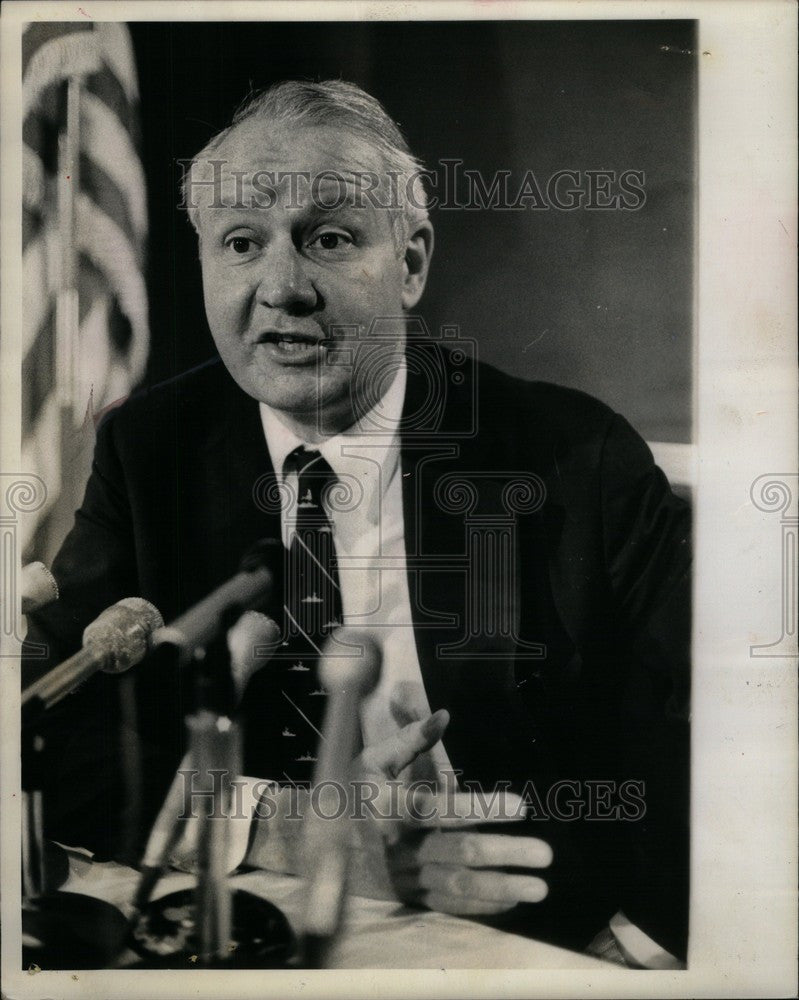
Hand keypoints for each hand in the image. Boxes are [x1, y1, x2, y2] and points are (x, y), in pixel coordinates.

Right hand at [350, 709, 552, 915]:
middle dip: (505, 853)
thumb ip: (409, 739)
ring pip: (459, 886)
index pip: (441, 809)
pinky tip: (513, 900)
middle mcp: (399, 846)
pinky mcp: (410, 897)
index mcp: (390, 808)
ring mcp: (405, 877)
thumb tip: (444, 716)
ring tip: (539, 887)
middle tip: (545, 853)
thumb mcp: (372, 760)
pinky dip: (483, 906)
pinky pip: (450, 906)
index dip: (483, 807)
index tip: (522, 806)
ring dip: (502, 887)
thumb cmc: (351, 793)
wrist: (318, 845)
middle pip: (459, 852)